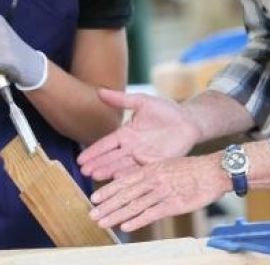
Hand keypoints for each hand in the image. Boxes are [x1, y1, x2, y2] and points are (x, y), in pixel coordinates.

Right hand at [77, 89, 200, 180]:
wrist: (190, 121)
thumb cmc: (166, 110)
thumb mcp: (143, 102)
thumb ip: (122, 99)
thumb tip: (99, 91)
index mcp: (126, 134)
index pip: (106, 144)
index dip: (93, 152)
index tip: (80, 159)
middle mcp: (132, 148)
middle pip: (111, 158)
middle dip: (97, 165)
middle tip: (83, 172)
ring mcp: (143, 158)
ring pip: (123, 166)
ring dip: (109, 172)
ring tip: (96, 176)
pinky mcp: (156, 164)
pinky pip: (141, 171)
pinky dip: (130, 175)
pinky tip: (119, 179)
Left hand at [89, 155, 227, 231]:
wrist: (213, 171)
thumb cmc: (191, 168)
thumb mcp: (166, 163)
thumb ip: (149, 169)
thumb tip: (133, 172)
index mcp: (151, 168)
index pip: (124, 180)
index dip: (108, 190)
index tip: (94, 198)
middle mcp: (154, 179)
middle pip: (126, 194)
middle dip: (107, 205)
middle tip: (92, 214)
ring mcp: (163, 192)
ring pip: (135, 205)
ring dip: (117, 215)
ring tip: (103, 223)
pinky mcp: (174, 204)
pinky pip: (152, 213)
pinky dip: (138, 220)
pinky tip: (126, 226)